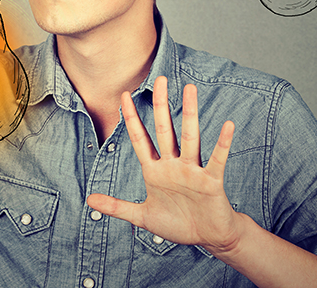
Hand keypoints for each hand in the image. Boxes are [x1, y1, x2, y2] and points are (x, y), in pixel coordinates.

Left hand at [87, 76, 240, 252]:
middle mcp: (173, 165)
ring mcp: (192, 171)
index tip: (123, 96)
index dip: (131, 118)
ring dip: (190, 114)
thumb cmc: (178, 223)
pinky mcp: (210, 181)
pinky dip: (222, 143)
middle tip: (160, 78)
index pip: (140, 139)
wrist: (207, 236)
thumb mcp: (142, 216)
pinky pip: (217, 159)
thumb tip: (89, 200)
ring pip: (190, 137)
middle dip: (161, 105)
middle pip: (165, 129)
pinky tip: (227, 125)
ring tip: (190, 90)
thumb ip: (117, 207)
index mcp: (155, 171)